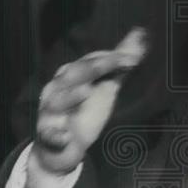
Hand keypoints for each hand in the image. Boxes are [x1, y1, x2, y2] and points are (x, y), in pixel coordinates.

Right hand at [29, 28, 147, 184]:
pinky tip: (66, 137)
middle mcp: (57, 90)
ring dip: (72, 96)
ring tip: (86, 91)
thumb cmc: (82, 114)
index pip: (89, 61)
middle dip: (96, 67)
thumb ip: (118, 66)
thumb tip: (140, 37)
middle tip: (118, 62)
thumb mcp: (103, 89)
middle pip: (74, 74)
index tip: (133, 59)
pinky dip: (57, 136)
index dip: (111, 58)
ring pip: (57, 101)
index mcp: (69, 77)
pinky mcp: (47, 137)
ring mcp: (50, 113)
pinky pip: (50, 136)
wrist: (59, 151)